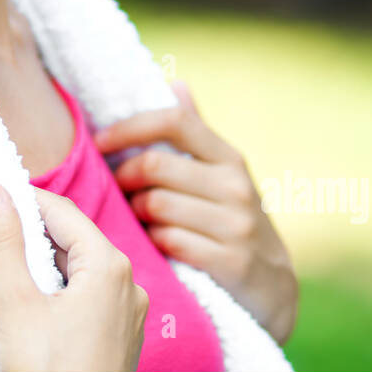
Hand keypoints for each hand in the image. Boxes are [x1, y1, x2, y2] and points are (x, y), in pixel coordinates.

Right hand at [0, 182, 148, 371]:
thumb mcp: (16, 302)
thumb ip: (4, 242)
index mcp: (110, 266)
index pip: (62, 212)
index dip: (24, 200)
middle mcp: (129, 285)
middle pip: (74, 240)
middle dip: (32, 234)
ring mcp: (128, 315)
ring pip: (81, 271)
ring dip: (44, 265)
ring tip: (4, 268)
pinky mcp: (120, 339)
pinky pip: (89, 299)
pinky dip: (58, 292)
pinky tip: (30, 304)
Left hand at [93, 80, 298, 345]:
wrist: (272, 289)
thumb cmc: (231, 223)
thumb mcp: (222, 177)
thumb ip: (195, 134)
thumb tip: (175, 82)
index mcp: (228, 158)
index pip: (174, 121)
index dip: (129, 128)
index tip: (100, 143)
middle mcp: (235, 185)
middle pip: (154, 165)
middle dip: (124, 178)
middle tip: (118, 191)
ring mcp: (237, 224)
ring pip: (155, 205)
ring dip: (136, 214)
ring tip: (139, 220)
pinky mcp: (231, 261)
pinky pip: (169, 241)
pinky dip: (154, 243)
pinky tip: (157, 246)